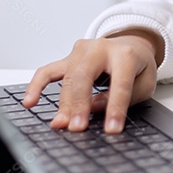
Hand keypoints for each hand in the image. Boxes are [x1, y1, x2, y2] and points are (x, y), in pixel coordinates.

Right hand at [23, 29, 163, 133]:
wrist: (131, 43)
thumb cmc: (137, 65)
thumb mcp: (143, 83)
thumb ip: (124, 96)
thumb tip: (94, 108)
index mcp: (125, 55)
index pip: (119, 84)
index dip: (115, 108)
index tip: (112, 129)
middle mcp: (100, 49)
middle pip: (84, 77)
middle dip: (80, 104)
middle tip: (78, 127)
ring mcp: (81, 51)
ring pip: (66, 78)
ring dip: (63, 103)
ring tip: (60, 123)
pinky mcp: (68, 58)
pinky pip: (47, 71)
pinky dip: (36, 85)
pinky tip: (29, 102)